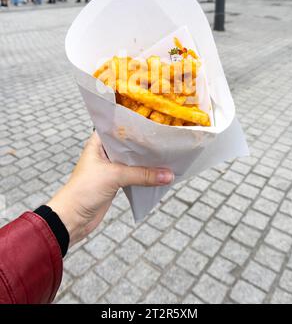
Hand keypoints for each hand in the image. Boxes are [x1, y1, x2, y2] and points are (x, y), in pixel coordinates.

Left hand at [47, 132, 173, 246]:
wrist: (72, 218)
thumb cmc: (84, 190)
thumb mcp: (114, 177)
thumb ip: (142, 175)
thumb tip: (168, 175)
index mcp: (98, 142)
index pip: (120, 128)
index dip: (137, 126)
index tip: (156, 124)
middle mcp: (105, 152)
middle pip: (130, 146)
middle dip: (147, 146)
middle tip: (167, 141)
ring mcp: (111, 167)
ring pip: (134, 161)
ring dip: (148, 162)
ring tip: (168, 156)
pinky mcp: (115, 182)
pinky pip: (135, 175)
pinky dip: (146, 176)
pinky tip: (160, 174)